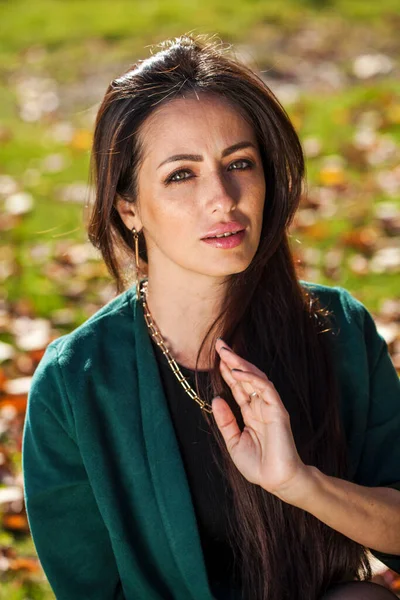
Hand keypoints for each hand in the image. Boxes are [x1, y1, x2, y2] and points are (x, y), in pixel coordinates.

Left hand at [212, 338, 311, 502]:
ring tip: (226, 352)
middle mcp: (261, 406)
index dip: (227, 371)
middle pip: (246, 377)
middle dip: (233, 360)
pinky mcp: (278, 410)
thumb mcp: (233, 441)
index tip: (216, 356)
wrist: (276, 481)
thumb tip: (216, 398)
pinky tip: (237, 371)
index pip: (239, 386)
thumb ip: (225, 420)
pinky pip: (265, 388)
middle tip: (219, 344)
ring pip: (256, 378)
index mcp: (251, 412)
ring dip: (241, 363)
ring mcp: (270, 406)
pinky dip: (251, 378)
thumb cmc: (258, 465)